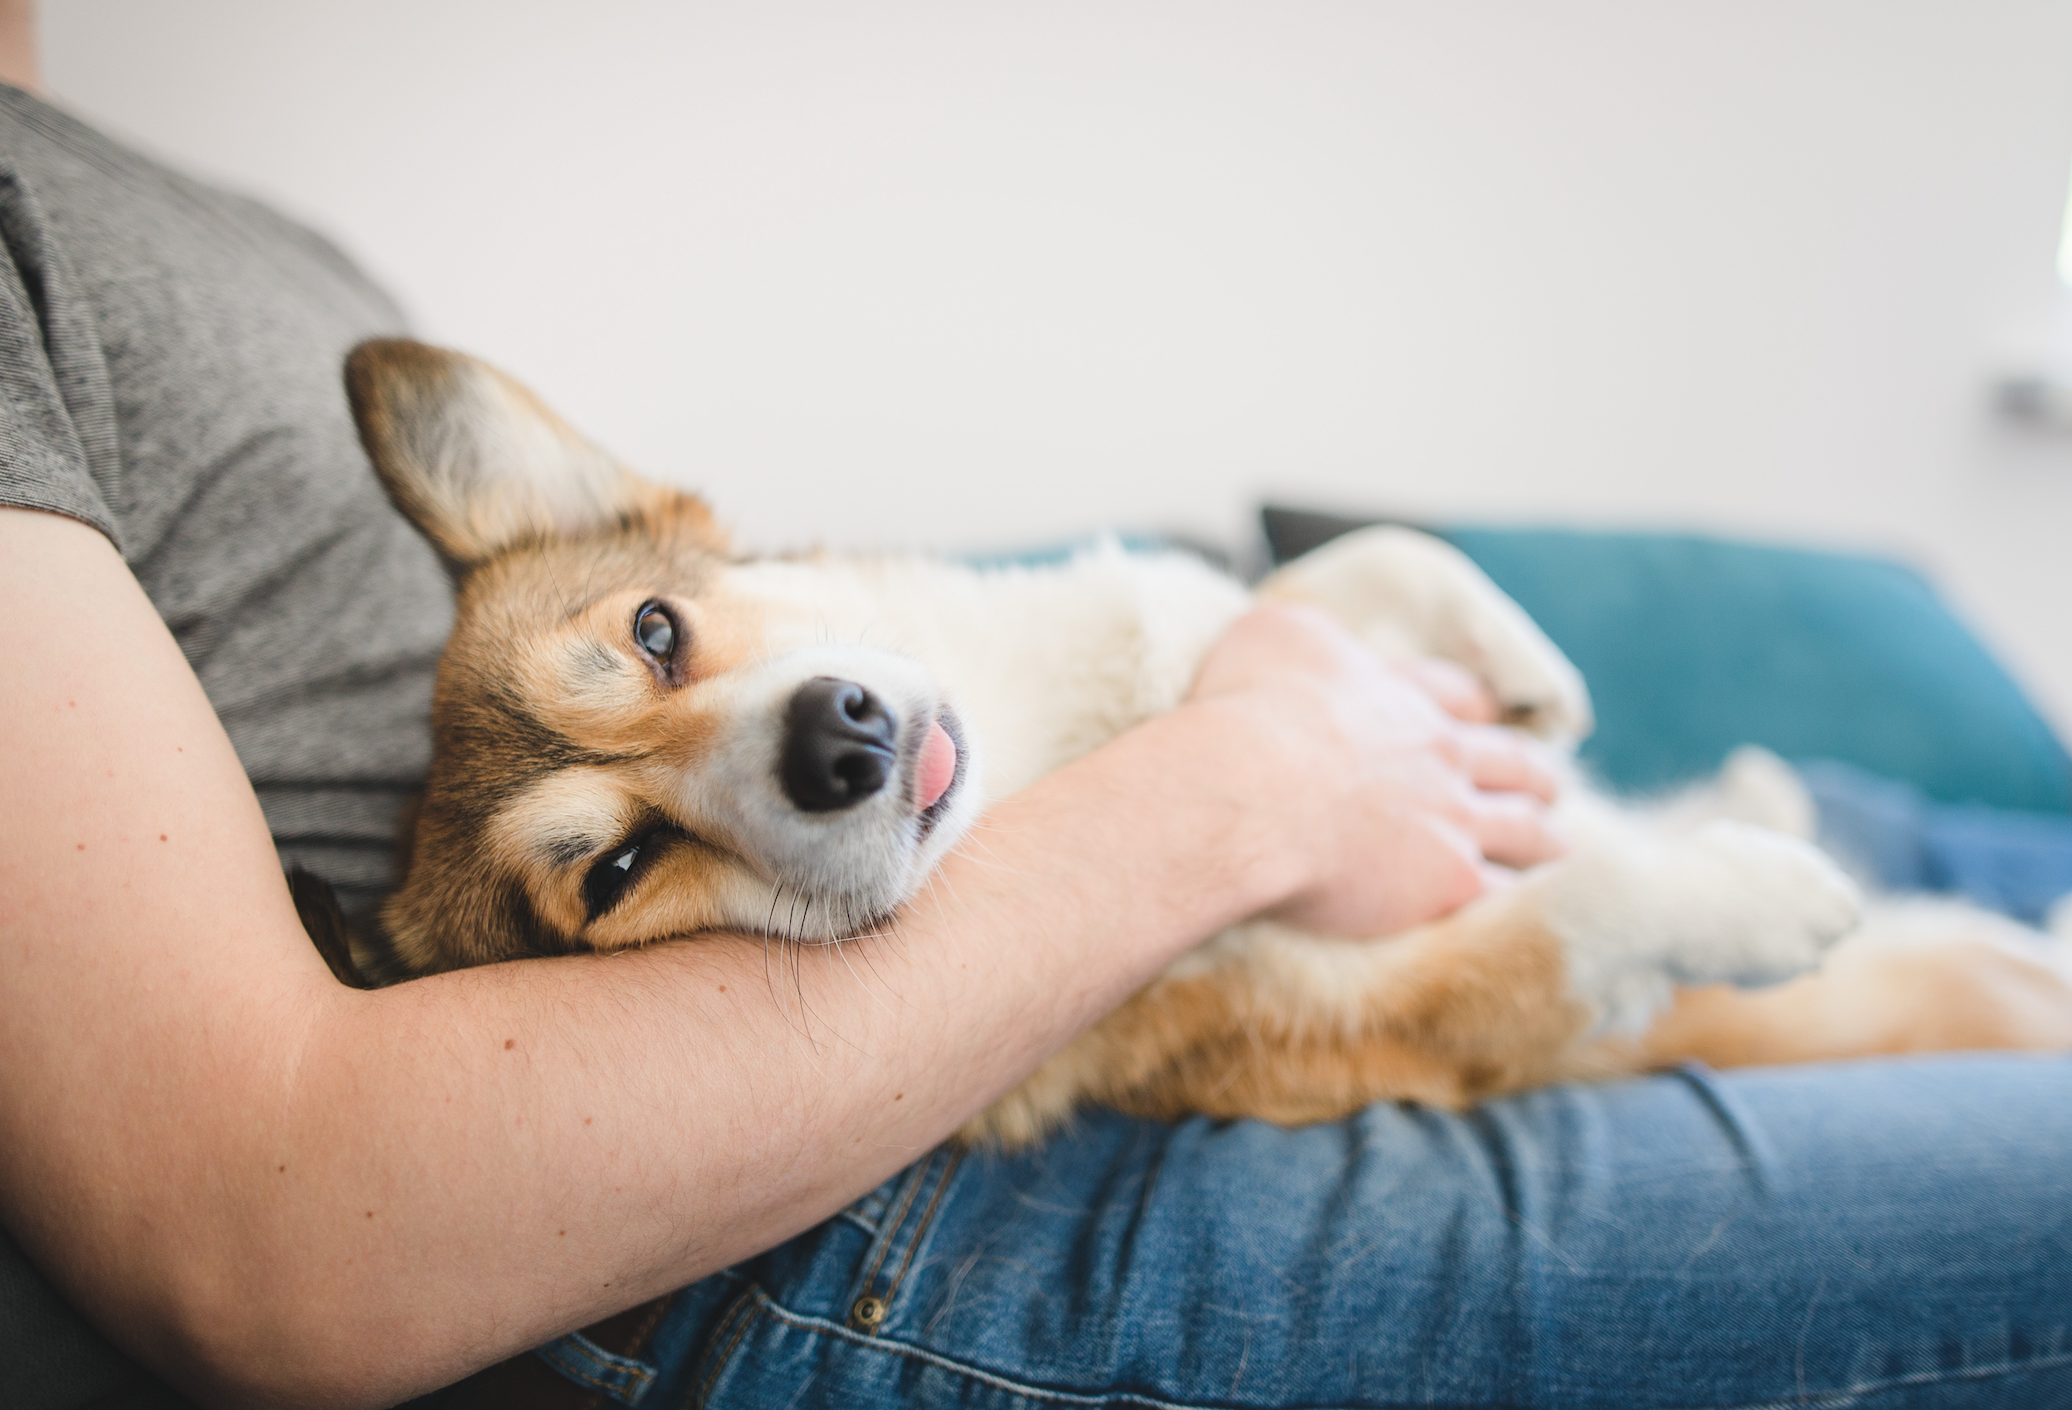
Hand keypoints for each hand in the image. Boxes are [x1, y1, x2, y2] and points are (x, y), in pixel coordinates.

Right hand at [1187, 604, 1564, 936]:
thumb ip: (1310, 637)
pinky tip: (1528, 912)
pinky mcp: (1448, 882)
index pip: (1456, 696)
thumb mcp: (1273, 636)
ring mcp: (1452, 819)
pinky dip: (1519, 900)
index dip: (1475, 709)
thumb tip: (1316, 642)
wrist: (1246, 790)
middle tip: (1547, 786)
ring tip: (1559, 848)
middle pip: (1511, 761)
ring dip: (1545, 837)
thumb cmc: (1246, 709)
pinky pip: (1503, 895)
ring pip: (1525, 829)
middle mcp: (1438, 752)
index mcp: (1399, 694)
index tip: (1487, 717)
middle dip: (1532, 774)